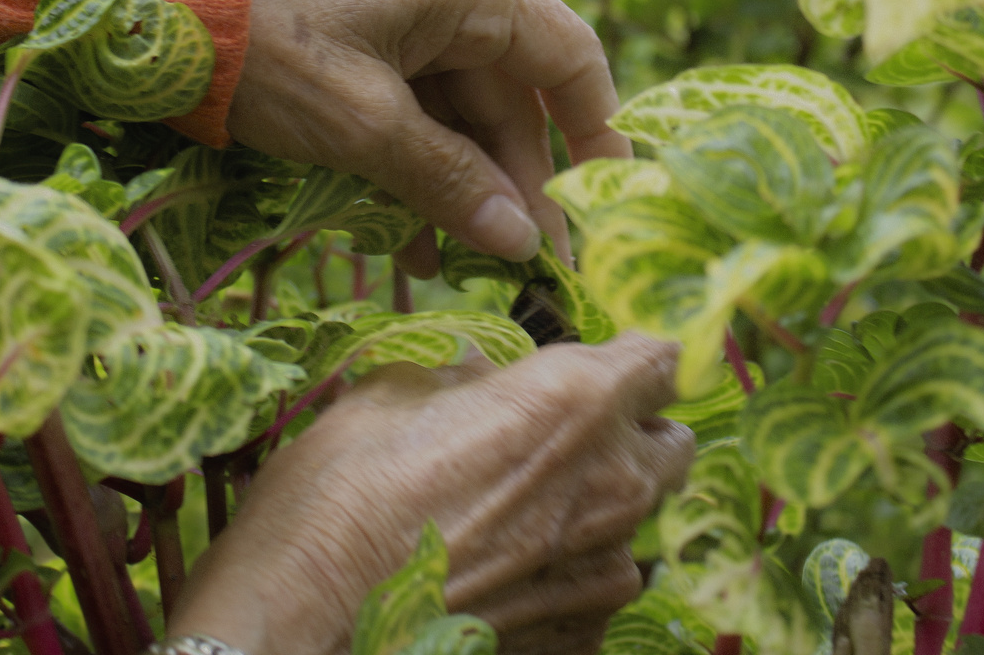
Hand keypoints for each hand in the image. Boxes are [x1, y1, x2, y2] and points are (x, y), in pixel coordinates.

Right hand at [166, 333, 694, 654]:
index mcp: (574, 398)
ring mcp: (607, 566)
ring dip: (602, 508)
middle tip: (566, 440)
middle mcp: (614, 480)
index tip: (597, 367)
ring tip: (521, 516)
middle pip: (674, 442)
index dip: (629, 359)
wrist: (309, 621)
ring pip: (641, 521)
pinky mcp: (586, 631)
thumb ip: (464, 375)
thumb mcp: (390, 394)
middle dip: (635, 434)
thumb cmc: (339, 493)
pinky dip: (572, 574)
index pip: (662, 357)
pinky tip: (507, 573)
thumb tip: (485, 375)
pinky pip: (602, 587)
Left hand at [227, 0, 631, 269]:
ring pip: (456, 103)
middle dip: (507, 184)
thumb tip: (523, 243)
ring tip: (443, 266)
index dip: (594, 138)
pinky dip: (411, 155)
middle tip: (514, 269)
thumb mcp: (360, 124)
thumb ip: (448, 182)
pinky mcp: (365, 16)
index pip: (569, 62)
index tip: (601, 209)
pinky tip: (399, 231)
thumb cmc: (262, 43)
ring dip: (453, 183)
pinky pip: (411, 92)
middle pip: (508, 95)